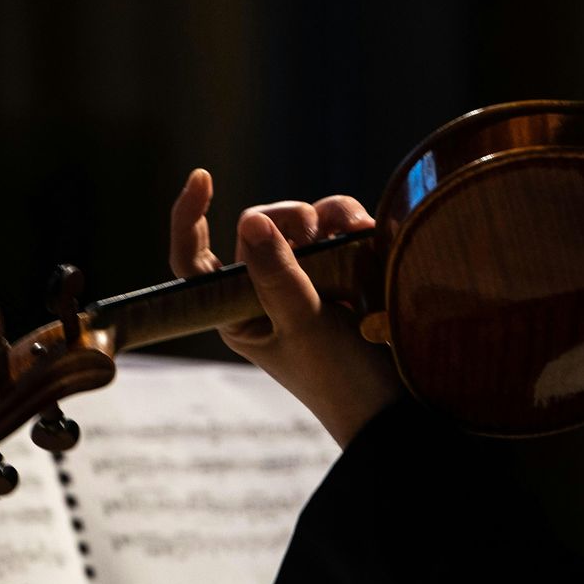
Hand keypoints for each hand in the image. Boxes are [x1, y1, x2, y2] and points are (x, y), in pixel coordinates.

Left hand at [169, 169, 403, 447]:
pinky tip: (367, 231)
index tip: (204, 177)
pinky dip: (351, 224)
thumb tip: (250, 220)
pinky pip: (338, 228)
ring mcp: (306, 279)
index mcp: (236, 310)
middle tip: (315, 234)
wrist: (394, 406)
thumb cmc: (339, 379)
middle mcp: (265, 290)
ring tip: (354, 230)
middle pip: (260, 227)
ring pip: (304, 222)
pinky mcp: (343, 272)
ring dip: (329, 217)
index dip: (189, 217)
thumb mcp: (303, 326)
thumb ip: (278, 275)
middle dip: (289, 221)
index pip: (194, 258)